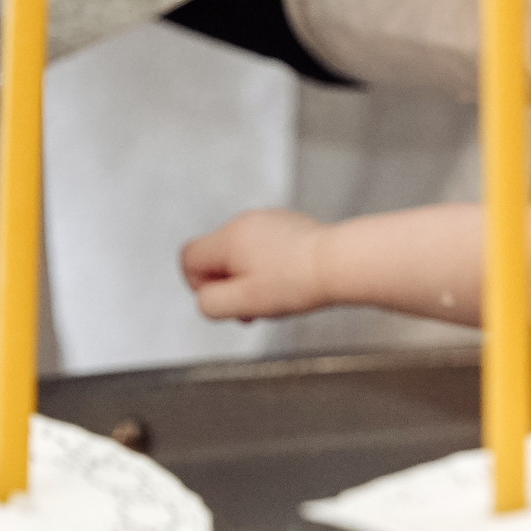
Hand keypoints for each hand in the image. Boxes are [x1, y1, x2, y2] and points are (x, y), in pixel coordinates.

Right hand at [180, 208, 327, 320]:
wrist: (341, 263)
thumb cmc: (297, 282)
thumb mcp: (243, 302)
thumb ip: (211, 303)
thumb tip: (205, 298)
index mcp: (228, 238)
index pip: (188, 258)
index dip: (199, 285)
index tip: (226, 299)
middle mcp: (245, 222)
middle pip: (217, 258)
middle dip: (229, 286)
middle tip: (252, 308)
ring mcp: (269, 221)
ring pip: (242, 256)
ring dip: (250, 280)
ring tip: (275, 298)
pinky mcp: (289, 227)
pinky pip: (265, 250)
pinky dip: (270, 269)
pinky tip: (290, 284)